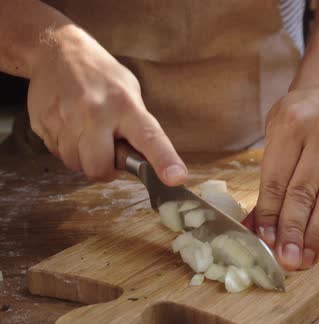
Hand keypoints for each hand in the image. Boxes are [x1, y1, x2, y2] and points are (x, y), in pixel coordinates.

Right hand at [27, 25, 185, 184]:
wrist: (57, 51)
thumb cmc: (101, 75)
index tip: (175, 178)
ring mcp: (66, 119)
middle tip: (108, 156)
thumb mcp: (130, 92)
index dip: (164, 161)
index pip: (150, 138)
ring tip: (88, 135)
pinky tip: (71, 128)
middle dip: (105, 170)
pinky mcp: (43, 124)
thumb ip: (138, 126)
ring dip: (84, 159)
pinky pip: (57, 154)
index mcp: (126, 106)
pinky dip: (67, 148)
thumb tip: (146, 160)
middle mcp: (96, 113)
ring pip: (76, 164)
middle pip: (99, 167)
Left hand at [254, 84, 318, 269]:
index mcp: (291, 123)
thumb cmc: (300, 113)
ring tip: (306, 259)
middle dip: (294, 232)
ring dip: (318, 236)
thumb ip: (267, 176)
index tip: (264, 241)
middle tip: (286, 260)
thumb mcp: (275, 132)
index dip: (270, 215)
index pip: (277, 179)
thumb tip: (256, 224)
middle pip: (305, 193)